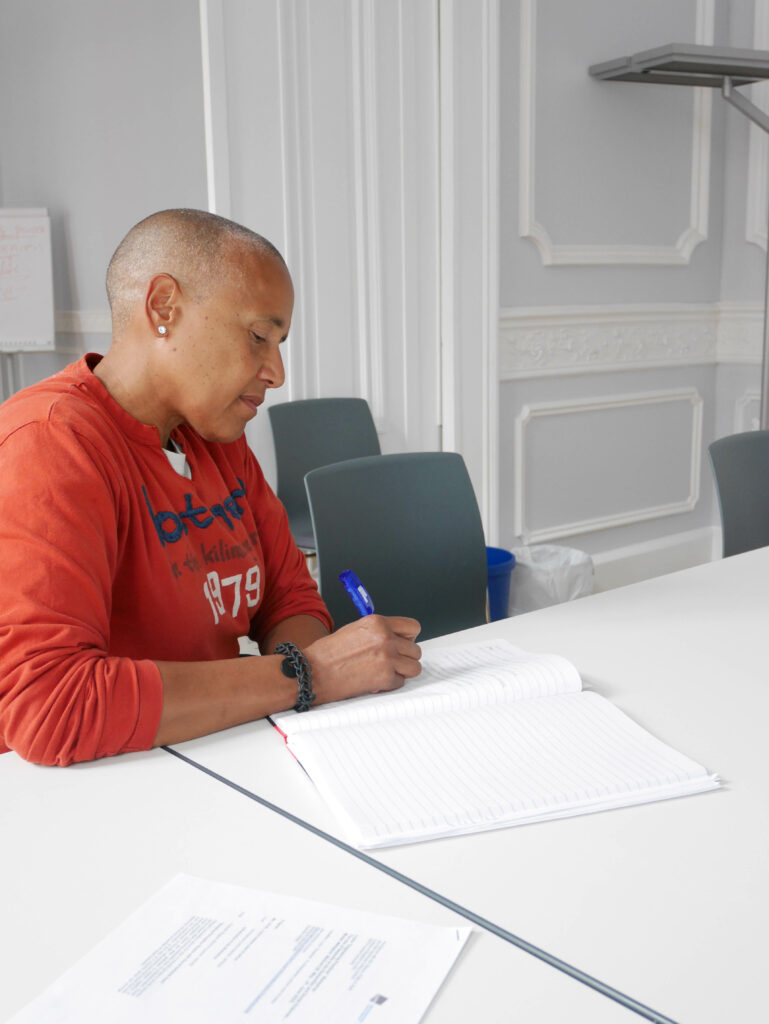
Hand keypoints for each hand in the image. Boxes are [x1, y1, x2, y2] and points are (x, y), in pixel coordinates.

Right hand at [304, 615, 420, 704]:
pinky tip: (374, 681)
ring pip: (414, 668)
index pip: (413, 627)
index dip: (409, 638)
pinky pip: (400, 683)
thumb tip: (397, 639)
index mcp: (377, 622)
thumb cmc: (328, 654)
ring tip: (384, 673)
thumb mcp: (355, 630)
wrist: (313, 672)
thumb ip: (379, 632)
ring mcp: (387, 658)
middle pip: (416, 650)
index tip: (404, 644)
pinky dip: (389, 685)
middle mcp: (385, 638)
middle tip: (390, 663)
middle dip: (405, 658)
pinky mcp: (385, 677)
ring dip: (401, 672)